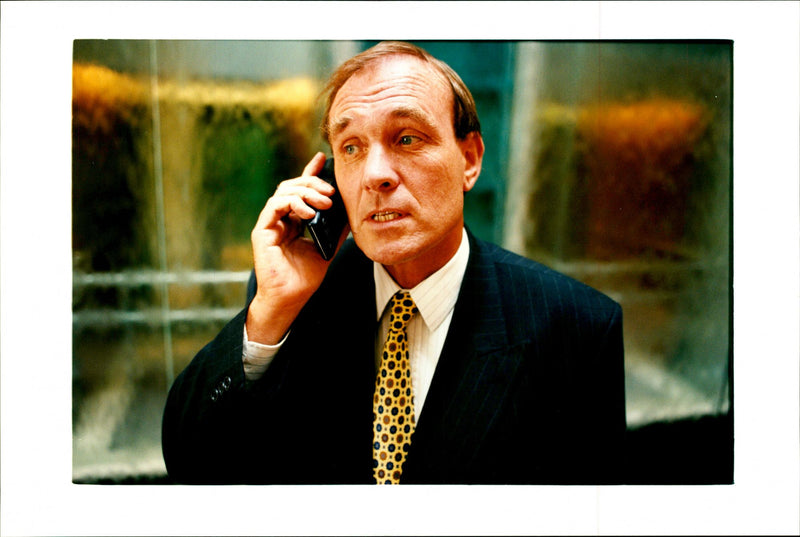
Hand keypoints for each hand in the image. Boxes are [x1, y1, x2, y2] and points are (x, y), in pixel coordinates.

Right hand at [246, 152, 348, 344]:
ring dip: (306, 193)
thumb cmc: (305, 277)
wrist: (291, 298)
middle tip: (330, 191)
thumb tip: (351, 212)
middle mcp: (280, 218)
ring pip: (283, 192)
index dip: (310, 172)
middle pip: (292, 186)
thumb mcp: (327, 247)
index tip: (322, 158)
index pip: (301, 190)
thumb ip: (335, 229)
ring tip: (324, 203)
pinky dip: (292, 204)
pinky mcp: (262, 231)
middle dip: (312, 182)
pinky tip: (308, 213)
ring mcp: (270, 223)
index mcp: (293, 220)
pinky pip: (274, 206)